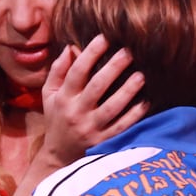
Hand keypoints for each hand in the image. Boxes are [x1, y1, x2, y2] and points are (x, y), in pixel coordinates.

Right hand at [39, 34, 147, 169]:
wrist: (59, 157)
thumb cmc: (57, 118)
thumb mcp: (49, 95)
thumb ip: (57, 71)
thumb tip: (70, 48)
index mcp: (63, 98)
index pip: (76, 72)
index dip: (90, 53)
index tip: (104, 38)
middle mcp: (76, 113)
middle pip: (96, 87)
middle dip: (113, 67)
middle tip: (128, 51)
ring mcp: (91, 129)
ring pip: (112, 108)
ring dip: (127, 91)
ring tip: (141, 75)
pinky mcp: (104, 142)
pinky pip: (122, 127)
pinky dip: (135, 115)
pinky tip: (146, 101)